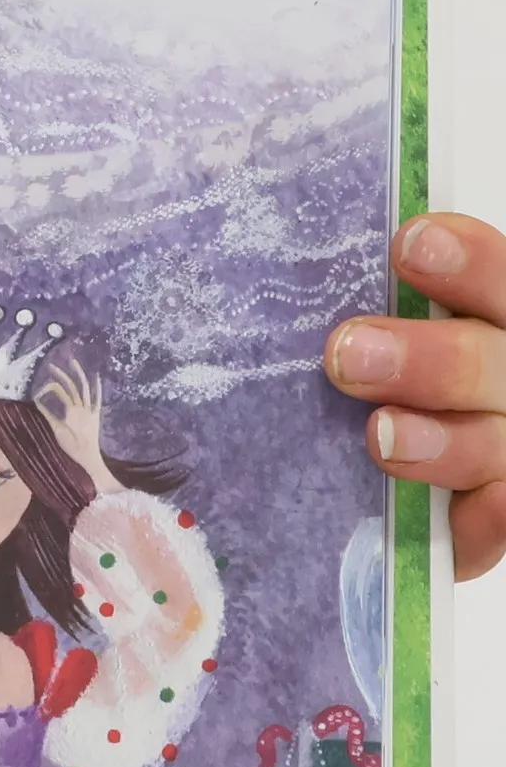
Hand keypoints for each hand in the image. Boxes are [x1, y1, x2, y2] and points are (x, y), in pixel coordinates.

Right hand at [35, 361, 121, 494]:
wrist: (89, 457)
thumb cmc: (71, 447)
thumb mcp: (57, 431)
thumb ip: (48, 415)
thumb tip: (36, 401)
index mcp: (71, 410)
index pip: (58, 392)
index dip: (47, 388)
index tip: (36, 393)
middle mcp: (82, 406)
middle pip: (71, 385)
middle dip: (61, 374)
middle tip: (51, 365)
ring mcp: (90, 409)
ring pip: (84, 387)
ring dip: (79, 374)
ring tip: (73, 362)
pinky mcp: (96, 414)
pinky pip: (98, 398)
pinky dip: (97, 387)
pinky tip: (96, 378)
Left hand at [326, 214, 505, 579]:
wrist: (425, 483)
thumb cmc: (386, 388)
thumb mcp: (386, 342)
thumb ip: (372, 318)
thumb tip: (282, 278)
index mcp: (492, 321)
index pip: (499, 281)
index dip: (471, 261)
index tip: (409, 244)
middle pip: (490, 362)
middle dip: (428, 358)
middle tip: (348, 354)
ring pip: (495, 443)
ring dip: (441, 441)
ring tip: (379, 435)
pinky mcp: (492, 513)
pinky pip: (500, 522)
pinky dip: (490, 519)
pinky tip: (473, 505)